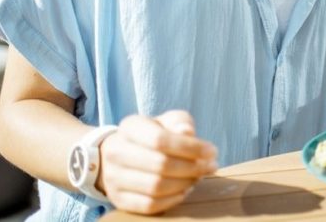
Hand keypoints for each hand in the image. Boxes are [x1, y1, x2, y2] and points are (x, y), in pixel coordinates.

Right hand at [97, 110, 217, 214]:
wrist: (121, 153)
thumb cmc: (153, 134)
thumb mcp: (167, 121)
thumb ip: (180, 122)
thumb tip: (187, 133)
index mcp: (129, 127)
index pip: (160, 139)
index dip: (190, 147)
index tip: (212, 151)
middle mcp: (116, 152)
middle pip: (160, 165)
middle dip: (192, 167)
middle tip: (210, 166)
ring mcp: (114, 178)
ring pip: (156, 187)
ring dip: (185, 183)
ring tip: (198, 177)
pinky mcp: (118, 199)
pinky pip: (149, 205)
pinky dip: (172, 199)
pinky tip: (184, 190)